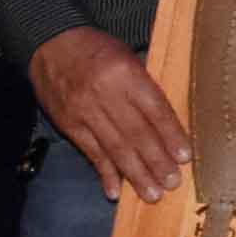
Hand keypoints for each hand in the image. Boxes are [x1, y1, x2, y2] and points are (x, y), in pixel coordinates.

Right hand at [28, 25, 189, 202]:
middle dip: (156, 161)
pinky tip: (115, 190)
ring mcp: (84, 112)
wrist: (50, 42)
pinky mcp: (68, 124)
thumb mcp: (128, 57)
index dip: (171, 135)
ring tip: (153, 193)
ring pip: (115, 148)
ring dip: (135, 174)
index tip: (185, 157)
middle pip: (136, 133)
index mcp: (126, 74)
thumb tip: (170, 123)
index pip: (154, 110)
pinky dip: (104, 173)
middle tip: (173, 182)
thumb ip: (146, 88)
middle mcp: (104, 94)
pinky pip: (90, 152)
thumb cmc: (98, 50)